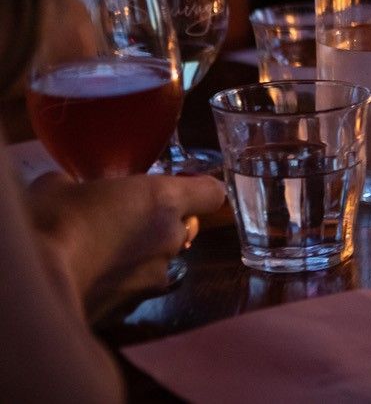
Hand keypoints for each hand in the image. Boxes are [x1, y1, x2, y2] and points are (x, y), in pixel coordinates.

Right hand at [26, 172, 225, 321]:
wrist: (36, 284)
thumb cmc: (50, 222)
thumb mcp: (59, 185)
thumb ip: (82, 184)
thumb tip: (71, 188)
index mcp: (163, 200)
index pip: (211, 193)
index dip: (197, 190)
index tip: (177, 188)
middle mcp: (170, 239)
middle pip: (183, 228)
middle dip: (159, 226)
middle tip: (120, 222)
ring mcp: (155, 278)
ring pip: (160, 261)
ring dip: (139, 257)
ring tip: (98, 255)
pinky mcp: (133, 309)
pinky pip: (136, 289)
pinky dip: (120, 284)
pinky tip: (89, 280)